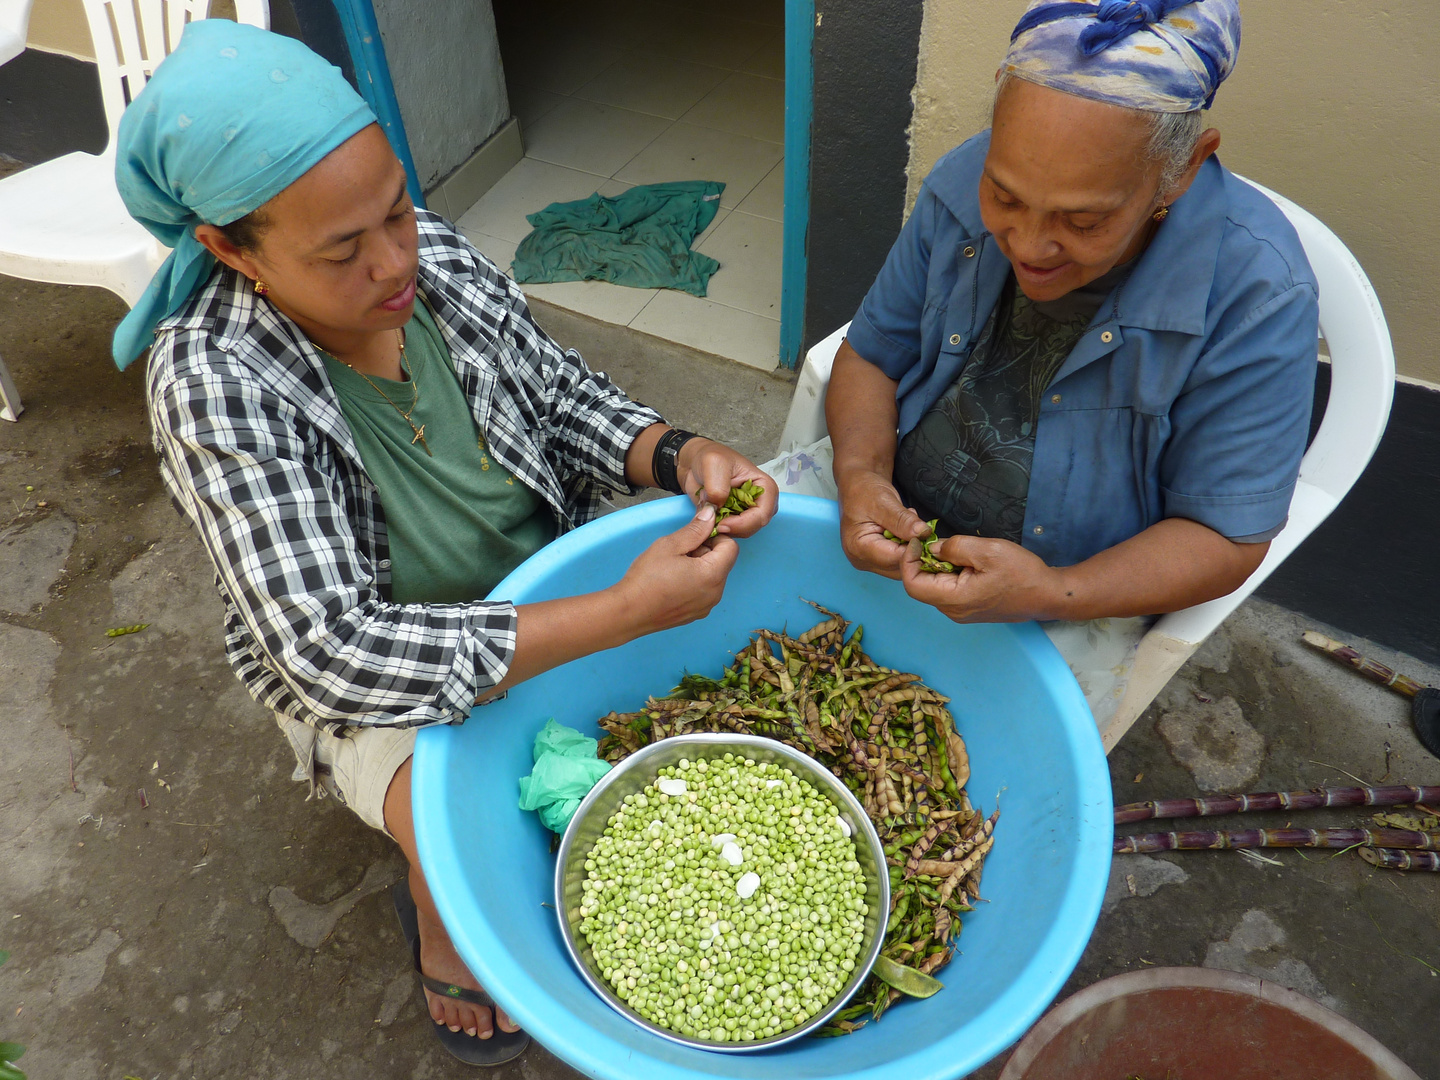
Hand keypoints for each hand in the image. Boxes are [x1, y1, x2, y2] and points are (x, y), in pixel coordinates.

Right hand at [612, 503, 738, 633]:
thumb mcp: (670, 545)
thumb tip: (711, 515)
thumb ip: (695, 529)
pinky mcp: (696, 614)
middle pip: (722, 563)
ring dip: (699, 568)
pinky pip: (704, 592)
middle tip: (679, 553)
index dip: (714, 537)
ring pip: (713, 578)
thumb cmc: (647, 578)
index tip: (694, 538)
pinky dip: (694, 584)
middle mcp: (715, 594)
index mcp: (712, 574)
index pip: (731, 547)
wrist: (629, 612)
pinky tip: (672, 584)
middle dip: (705, 553)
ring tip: (673, 569)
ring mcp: (706, 607)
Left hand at [676, 439, 777, 538]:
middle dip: (734, 529)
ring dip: (725, 530)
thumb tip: (718, 508)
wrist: (695, 463)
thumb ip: (717, 486)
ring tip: (709, 517)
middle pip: (754, 526)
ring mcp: (747, 512)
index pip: (762, 513)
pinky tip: (708, 520)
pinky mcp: (734, 519)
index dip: (744, 523)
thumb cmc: (710, 456)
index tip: (722, 524)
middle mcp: (759, 501)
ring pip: (741, 532)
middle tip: (713, 523)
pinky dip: (718, 530)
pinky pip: (729, 532)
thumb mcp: (714, 463)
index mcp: (764, 487)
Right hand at [836, 470, 928, 578]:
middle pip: (898, 568)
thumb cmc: (864, 491)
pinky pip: (898, 561)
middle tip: (919, 527)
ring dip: (912, 549)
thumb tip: (923, 534)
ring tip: (909, 527)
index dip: (914, 548)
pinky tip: (905, 533)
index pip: (894, 558)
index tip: (925, 532)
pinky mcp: (877, 559)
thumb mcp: (884, 501)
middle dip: (914, 550)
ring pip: (901, 567)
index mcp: (858, 548)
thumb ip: (903, 520)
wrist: (857, 487)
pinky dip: (907, 549)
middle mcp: (861, 560)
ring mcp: (868, 562)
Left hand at [900, 533, 1063, 622]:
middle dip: (922, 562)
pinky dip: (949, 574)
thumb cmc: (1022, 573)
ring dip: (937, 567)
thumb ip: (955, 547)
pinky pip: (949, 590)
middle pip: (921, 586)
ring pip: (935, 587)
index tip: (918, 541)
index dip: (908, 561)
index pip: (912, 584)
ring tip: (953, 549)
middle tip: (933, 539)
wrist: (1048, 595)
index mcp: (954, 599)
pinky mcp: (970, 609)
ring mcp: (961, 612)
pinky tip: (965, 560)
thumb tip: (933, 548)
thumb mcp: (988, 550)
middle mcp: (953, 611)